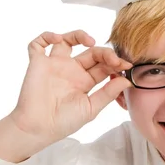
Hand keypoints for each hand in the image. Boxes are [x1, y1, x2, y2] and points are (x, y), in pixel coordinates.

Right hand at [0, 30, 132, 161]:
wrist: (38, 128)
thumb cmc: (63, 122)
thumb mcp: (91, 108)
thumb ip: (108, 93)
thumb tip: (127, 80)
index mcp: (84, 81)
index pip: (103, 65)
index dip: (115, 62)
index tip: (127, 65)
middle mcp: (71, 71)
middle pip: (91, 52)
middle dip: (105, 52)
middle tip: (115, 59)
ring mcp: (55, 65)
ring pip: (66, 40)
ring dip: (79, 35)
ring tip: (90, 41)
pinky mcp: (38, 63)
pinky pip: (38, 44)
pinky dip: (46, 36)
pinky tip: (57, 38)